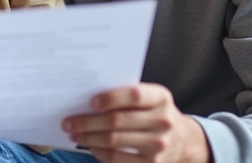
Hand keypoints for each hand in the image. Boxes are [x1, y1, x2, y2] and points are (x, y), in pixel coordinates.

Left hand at [62, 83, 210, 162]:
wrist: (183, 140)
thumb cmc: (154, 113)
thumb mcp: (150, 99)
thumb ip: (126, 96)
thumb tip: (85, 99)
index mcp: (161, 98)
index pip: (134, 96)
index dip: (110, 98)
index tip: (90, 102)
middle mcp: (163, 121)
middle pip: (117, 121)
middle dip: (87, 122)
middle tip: (68, 121)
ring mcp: (158, 144)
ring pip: (113, 141)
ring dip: (88, 138)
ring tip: (74, 133)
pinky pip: (117, 158)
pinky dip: (99, 152)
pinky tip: (89, 146)